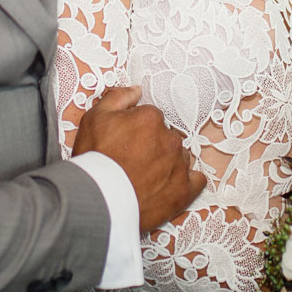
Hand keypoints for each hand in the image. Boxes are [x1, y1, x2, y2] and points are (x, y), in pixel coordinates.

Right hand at [72, 85, 206, 231]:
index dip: (137, 129)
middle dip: (154, 145)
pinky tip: (172, 185)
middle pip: (167, 136)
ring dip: (168, 163)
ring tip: (146, 177)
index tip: (126, 142)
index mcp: (151, 119)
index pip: (151, 118)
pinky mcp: (183, 191)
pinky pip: (197, 181)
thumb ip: (118, 97)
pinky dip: (187, 182)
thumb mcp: (94, 117)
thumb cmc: (94, 159)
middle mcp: (170, 139)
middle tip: (133, 161)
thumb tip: (137, 90)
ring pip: (180, 157)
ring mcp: (179, 165)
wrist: (97, 201)